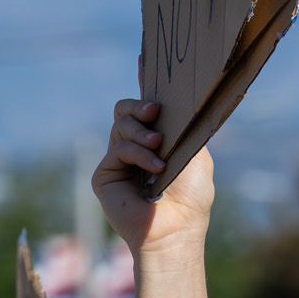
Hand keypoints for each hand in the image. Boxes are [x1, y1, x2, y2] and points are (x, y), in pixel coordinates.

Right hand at [94, 99, 212, 260]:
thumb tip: (167, 101)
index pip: (144, 112)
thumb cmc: (191, 196)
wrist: (176, 228)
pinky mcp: (104, 175)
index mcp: (156, 143)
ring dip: (142, 132)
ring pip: (120, 126)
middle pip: (125, 112)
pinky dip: (138, 153)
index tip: (148, 69)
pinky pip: (118, 149)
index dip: (144, 92)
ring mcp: (118, 163)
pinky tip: (155, 167)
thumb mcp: (194, 151)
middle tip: (155, 111)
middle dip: (139, 106)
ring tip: (159, 145)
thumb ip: (181, 126)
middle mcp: (134, 150)